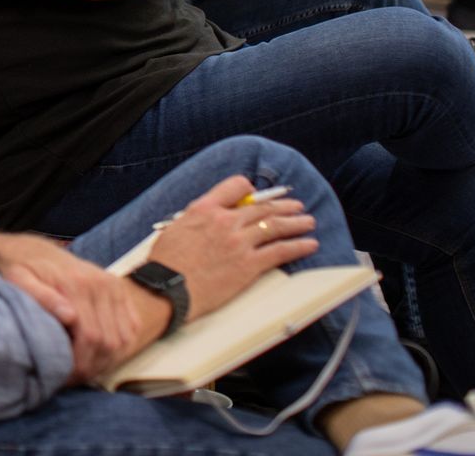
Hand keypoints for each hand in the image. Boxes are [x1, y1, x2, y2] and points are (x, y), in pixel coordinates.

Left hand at [0, 231, 143, 382]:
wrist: (36, 250)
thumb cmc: (23, 270)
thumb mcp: (19, 279)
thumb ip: (40, 297)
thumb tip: (69, 317)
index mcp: (77, 284)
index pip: (90, 337)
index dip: (79, 363)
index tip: (64, 377)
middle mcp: (101, 284)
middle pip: (109, 342)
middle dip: (92, 367)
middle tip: (73, 379)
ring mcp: (114, 286)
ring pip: (123, 339)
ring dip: (107, 361)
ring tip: (85, 369)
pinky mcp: (120, 290)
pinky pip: (132, 328)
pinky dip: (121, 347)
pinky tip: (100, 355)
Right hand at [145, 176, 317, 320]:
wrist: (165, 288)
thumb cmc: (165, 263)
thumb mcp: (176, 228)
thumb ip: (198, 220)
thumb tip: (210, 223)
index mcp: (204, 209)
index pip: (235, 187)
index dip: (250, 190)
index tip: (257, 195)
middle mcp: (224, 221)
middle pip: (261, 207)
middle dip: (282, 206)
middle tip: (296, 207)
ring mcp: (239, 242)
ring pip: (275, 226)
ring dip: (296, 223)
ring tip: (307, 222)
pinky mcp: (249, 265)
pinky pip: (281, 251)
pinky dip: (298, 246)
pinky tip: (309, 245)